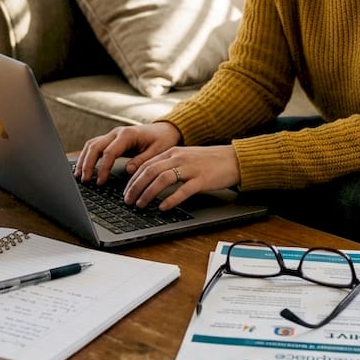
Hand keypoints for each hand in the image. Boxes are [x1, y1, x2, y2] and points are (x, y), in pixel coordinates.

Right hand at [74, 122, 181, 184]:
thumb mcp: (157, 151)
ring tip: (79, 175)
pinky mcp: (111, 139)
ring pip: (92, 145)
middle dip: (87, 164)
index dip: (102, 168)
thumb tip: (128, 171)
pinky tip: (83, 167)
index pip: (109, 152)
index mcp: (127, 135)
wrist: (165, 130)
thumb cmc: (162, 140)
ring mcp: (112, 135)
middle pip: (95, 146)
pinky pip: (95, 146)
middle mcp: (116, 133)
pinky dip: (87, 156)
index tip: (100, 182)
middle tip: (84, 180)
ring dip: (84, 160)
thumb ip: (142, 161)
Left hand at [124, 145, 240, 211]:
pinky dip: (171, 199)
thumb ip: (169, 165)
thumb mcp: (185, 158)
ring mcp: (191, 168)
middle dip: (135, 187)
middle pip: (150, 171)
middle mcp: (179, 158)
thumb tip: (149, 179)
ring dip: (148, 193)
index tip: (126, 192)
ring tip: (141, 205)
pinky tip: (163, 207)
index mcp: (173, 152)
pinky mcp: (202, 179)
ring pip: (163, 179)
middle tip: (127, 201)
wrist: (233, 159)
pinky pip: (183, 190)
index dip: (133, 179)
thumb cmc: (209, 161)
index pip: (146, 164)